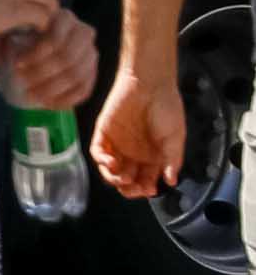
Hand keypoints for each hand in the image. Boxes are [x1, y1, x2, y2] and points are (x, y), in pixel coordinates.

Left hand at [0, 14, 102, 115]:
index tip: (17, 65)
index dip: (37, 54)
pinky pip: (84, 89)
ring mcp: (90, 53)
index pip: (57, 38)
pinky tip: (47, 104)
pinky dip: (66, 99)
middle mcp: (83, 32)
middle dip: (43, 73)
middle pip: (68, 58)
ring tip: (30, 95)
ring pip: (77, 75)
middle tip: (22, 83)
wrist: (34, 47)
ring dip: (52, 88)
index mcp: (63, 18)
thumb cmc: (18, 36)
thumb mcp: (6, 32)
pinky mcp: (92, 72)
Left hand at [96, 64, 193, 199]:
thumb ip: (172, 160)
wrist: (150, 84)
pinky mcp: (104, 133)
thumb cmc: (166, 108)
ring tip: (122, 179)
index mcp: (152, 156)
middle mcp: (134, 152)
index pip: (145, 179)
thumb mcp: (175, 137)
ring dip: (114, 178)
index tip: (148, 191)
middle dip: (129, 188)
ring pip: (110, 169)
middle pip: (127, 178)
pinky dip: (102, 160)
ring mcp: (117, 144)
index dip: (145, 188)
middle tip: (133, 188)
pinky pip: (98, 151)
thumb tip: (171, 181)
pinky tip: (111, 162)